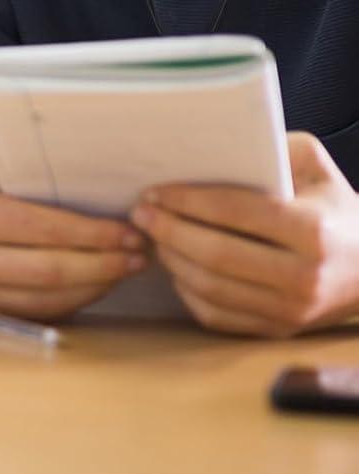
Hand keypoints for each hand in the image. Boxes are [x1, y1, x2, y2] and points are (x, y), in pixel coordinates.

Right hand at [0, 163, 146, 320]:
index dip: (93, 235)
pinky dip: (76, 299)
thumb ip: (29, 179)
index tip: (129, 231)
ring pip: (50, 297)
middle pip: (52, 270)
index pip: (45, 230)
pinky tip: (99, 283)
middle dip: (103, 263)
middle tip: (139, 253)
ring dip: (97, 285)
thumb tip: (101, 180)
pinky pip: (39, 311)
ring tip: (127, 268)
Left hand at [130, 132, 358, 336]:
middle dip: (168, 230)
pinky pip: (215, 314)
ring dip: (170, 258)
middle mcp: (304, 276)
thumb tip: (212, 143)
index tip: (155, 191)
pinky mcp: (275, 330)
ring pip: (209, 287)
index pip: (236, 212)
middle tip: (141, 212)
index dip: (188, 200)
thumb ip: (273, 147)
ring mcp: (290, 311)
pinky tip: (175, 265)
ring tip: (152, 235)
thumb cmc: (332, 209)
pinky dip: (186, 289)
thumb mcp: (314, 168)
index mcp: (313, 231)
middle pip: (215, 254)